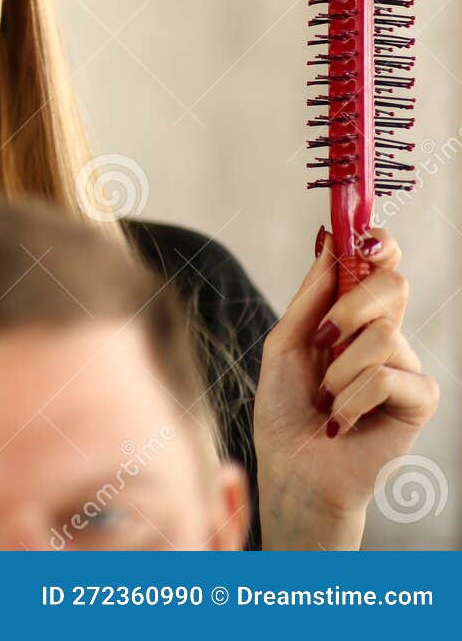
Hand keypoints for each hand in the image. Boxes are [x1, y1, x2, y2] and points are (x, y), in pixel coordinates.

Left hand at [253, 225, 439, 548]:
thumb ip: (311, 296)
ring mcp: (404, 366)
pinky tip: (340, 421)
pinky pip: (389, 377)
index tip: (362, 237)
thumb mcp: (286, 343)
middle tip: (323, 338)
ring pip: (382, 335)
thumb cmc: (286, 409)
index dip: (378, 244)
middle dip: (351, 305)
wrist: (292, 467)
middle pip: (392, 284)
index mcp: (351, 316)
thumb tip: (330, 241)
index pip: (379, 265)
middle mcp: (384, 335)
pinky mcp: (418, 401)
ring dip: (338, 371)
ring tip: (324, 399)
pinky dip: (352, 400)